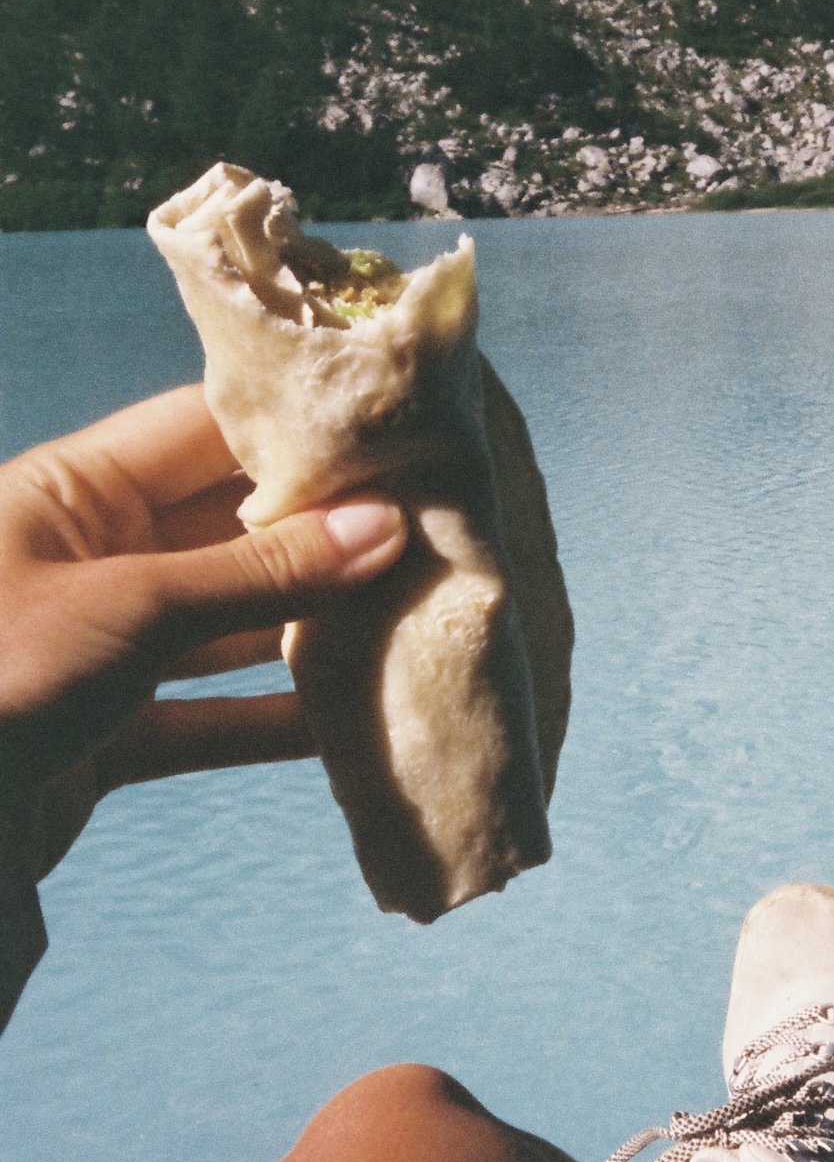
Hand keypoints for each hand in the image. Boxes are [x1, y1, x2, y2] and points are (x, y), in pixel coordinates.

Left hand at [0, 385, 406, 878]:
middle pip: (226, 528)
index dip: (295, 429)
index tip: (395, 432)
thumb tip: (385, 525)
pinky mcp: (104, 732)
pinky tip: (346, 723)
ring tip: (409, 618)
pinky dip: (269, 720)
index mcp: (73, 490)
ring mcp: (98, 646)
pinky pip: (204, 716)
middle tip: (432, 528)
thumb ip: (261, 572)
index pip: (203, 430)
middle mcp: (88, 556)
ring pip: (225, 623)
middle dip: (322, 534)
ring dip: (308, 628)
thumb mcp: (133, 608)